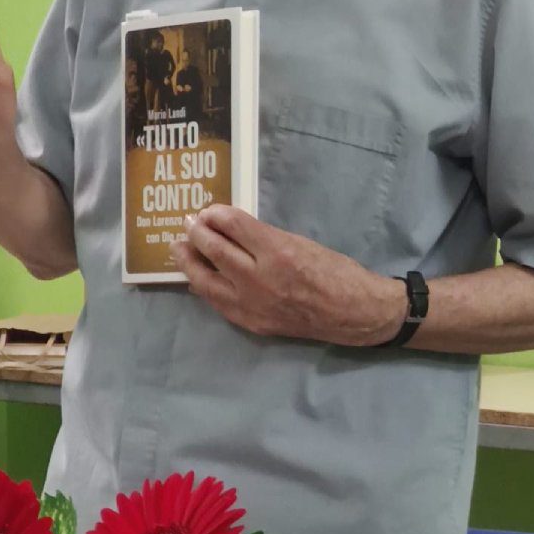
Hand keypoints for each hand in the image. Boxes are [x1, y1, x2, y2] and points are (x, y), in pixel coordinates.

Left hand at [170, 205, 403, 343]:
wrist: (354, 313)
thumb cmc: (334, 271)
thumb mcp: (301, 242)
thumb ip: (264, 237)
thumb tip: (230, 229)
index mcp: (278, 251)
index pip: (234, 226)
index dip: (216, 215)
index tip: (207, 210)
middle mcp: (260, 279)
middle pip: (215, 251)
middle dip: (197, 233)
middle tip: (188, 223)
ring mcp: (253, 305)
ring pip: (207, 281)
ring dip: (189, 262)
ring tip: (179, 248)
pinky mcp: (252, 323)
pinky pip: (218, 303)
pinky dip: (204, 288)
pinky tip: (196, 279)